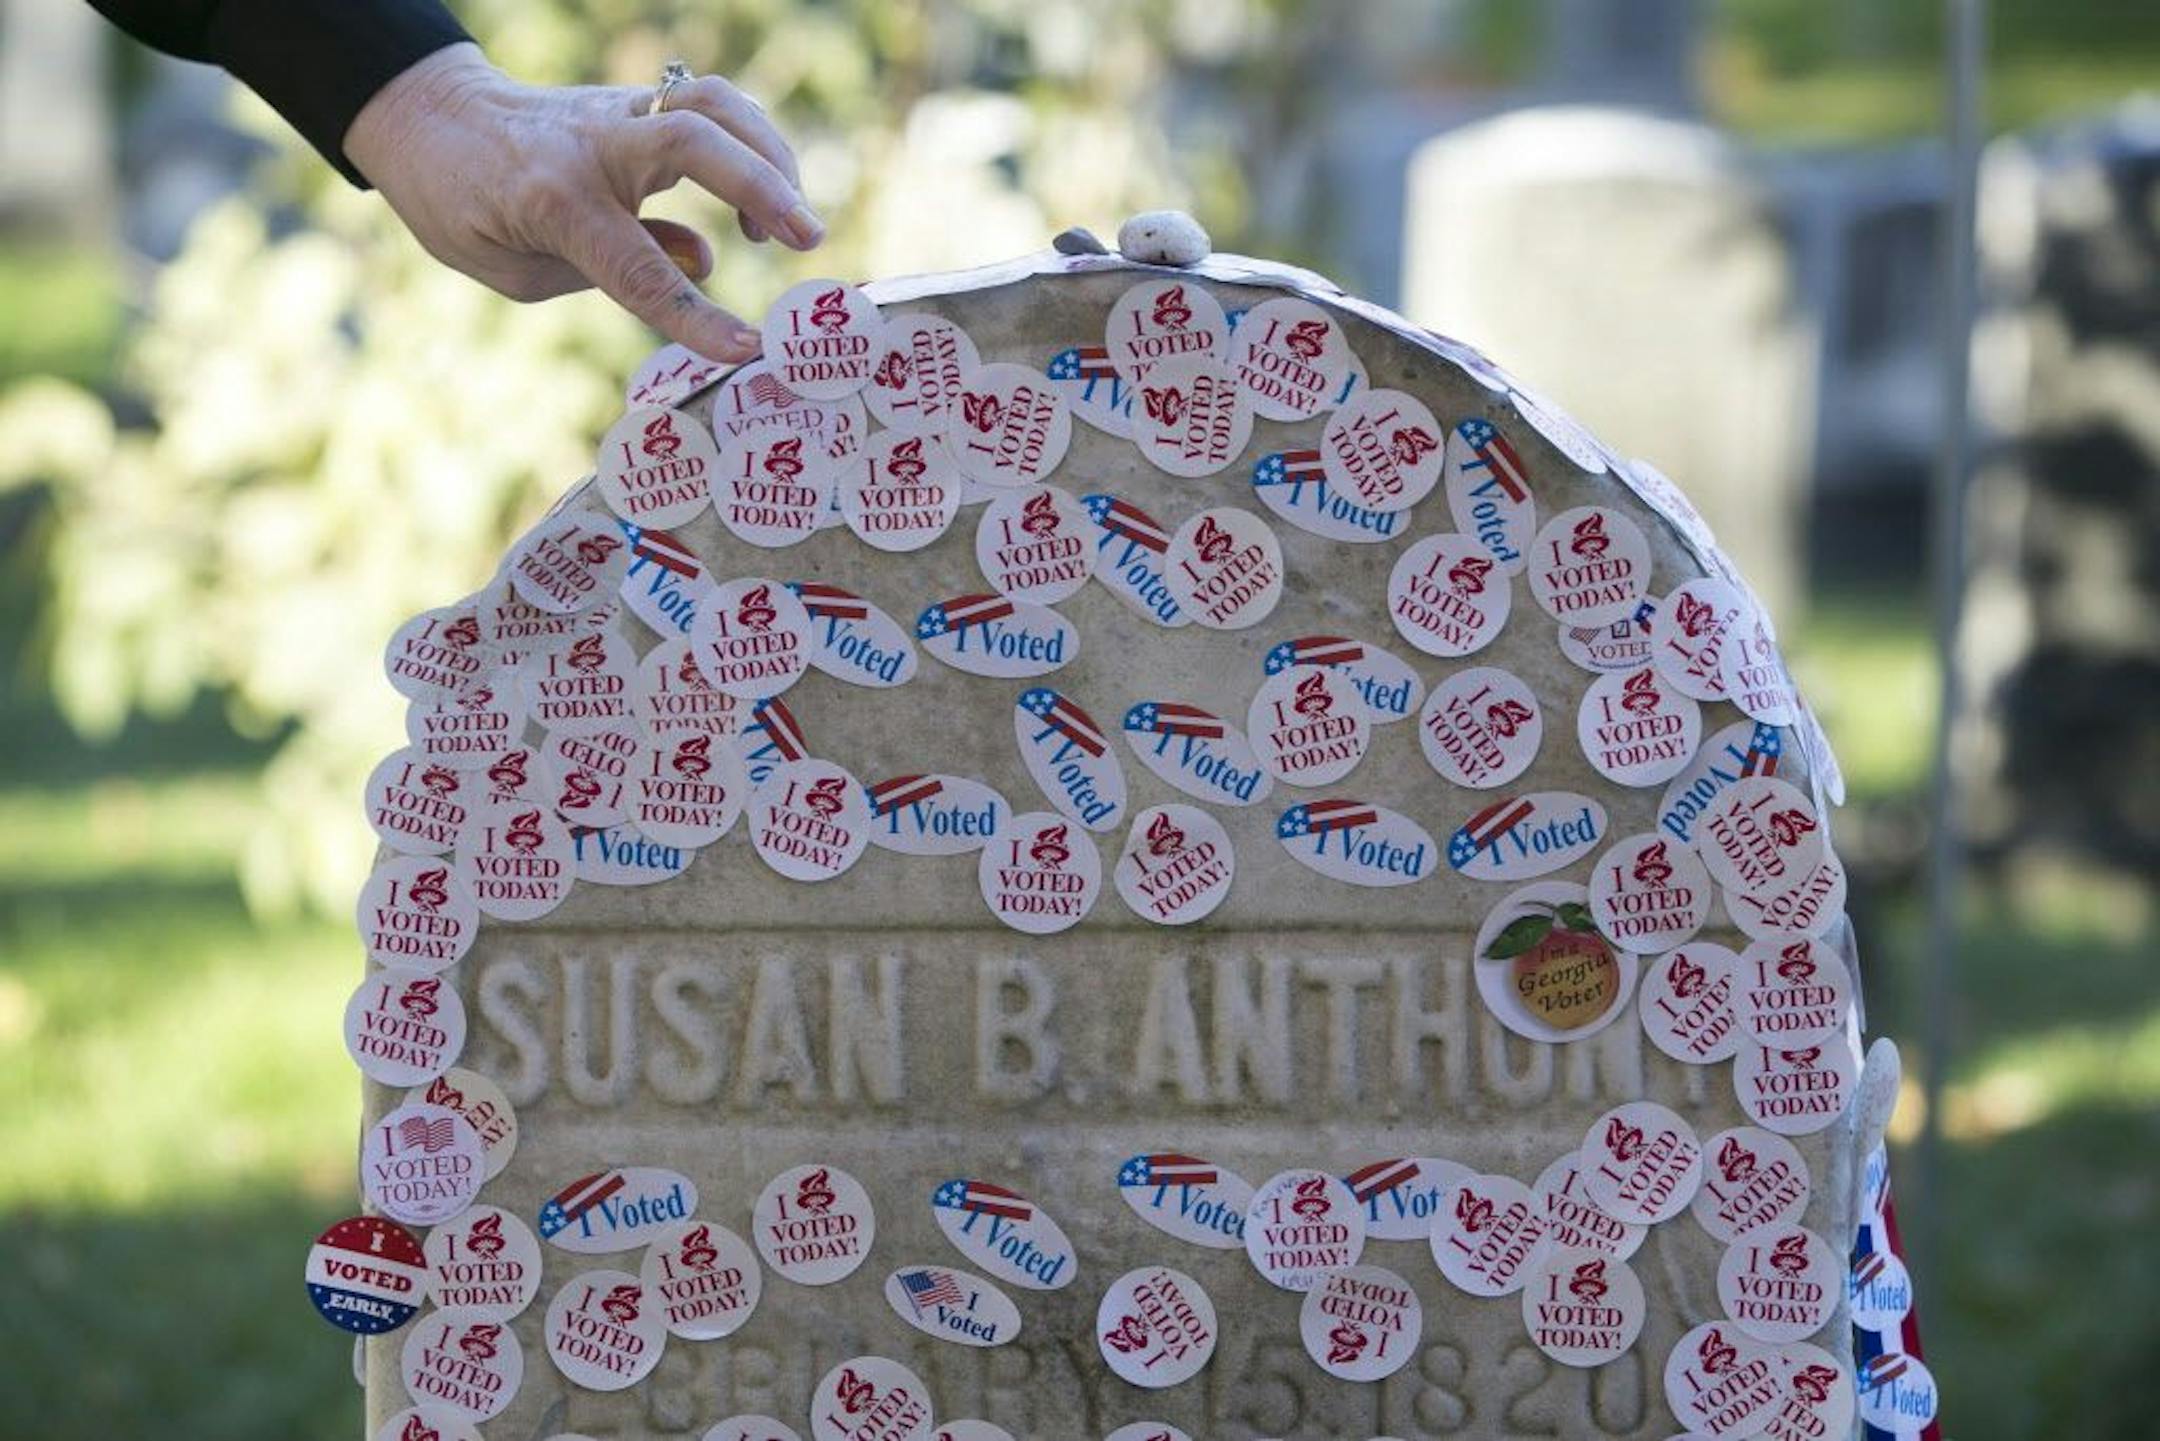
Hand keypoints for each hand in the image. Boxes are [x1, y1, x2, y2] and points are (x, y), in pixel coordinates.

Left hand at [344, 43, 820, 362]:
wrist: (429, 115)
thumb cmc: (463, 203)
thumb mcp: (514, 270)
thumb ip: (605, 275)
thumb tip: (699, 264)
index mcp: (552, 199)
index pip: (638, 266)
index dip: (695, 315)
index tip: (748, 349)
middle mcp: (592, 145)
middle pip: (694, 143)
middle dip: (762, 186)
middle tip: (809, 239)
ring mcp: (617, 114)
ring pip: (713, 104)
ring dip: (769, 154)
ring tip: (790, 220)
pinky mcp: (636, 105)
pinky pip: (708, 108)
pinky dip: (750, 144)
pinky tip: (759, 196)